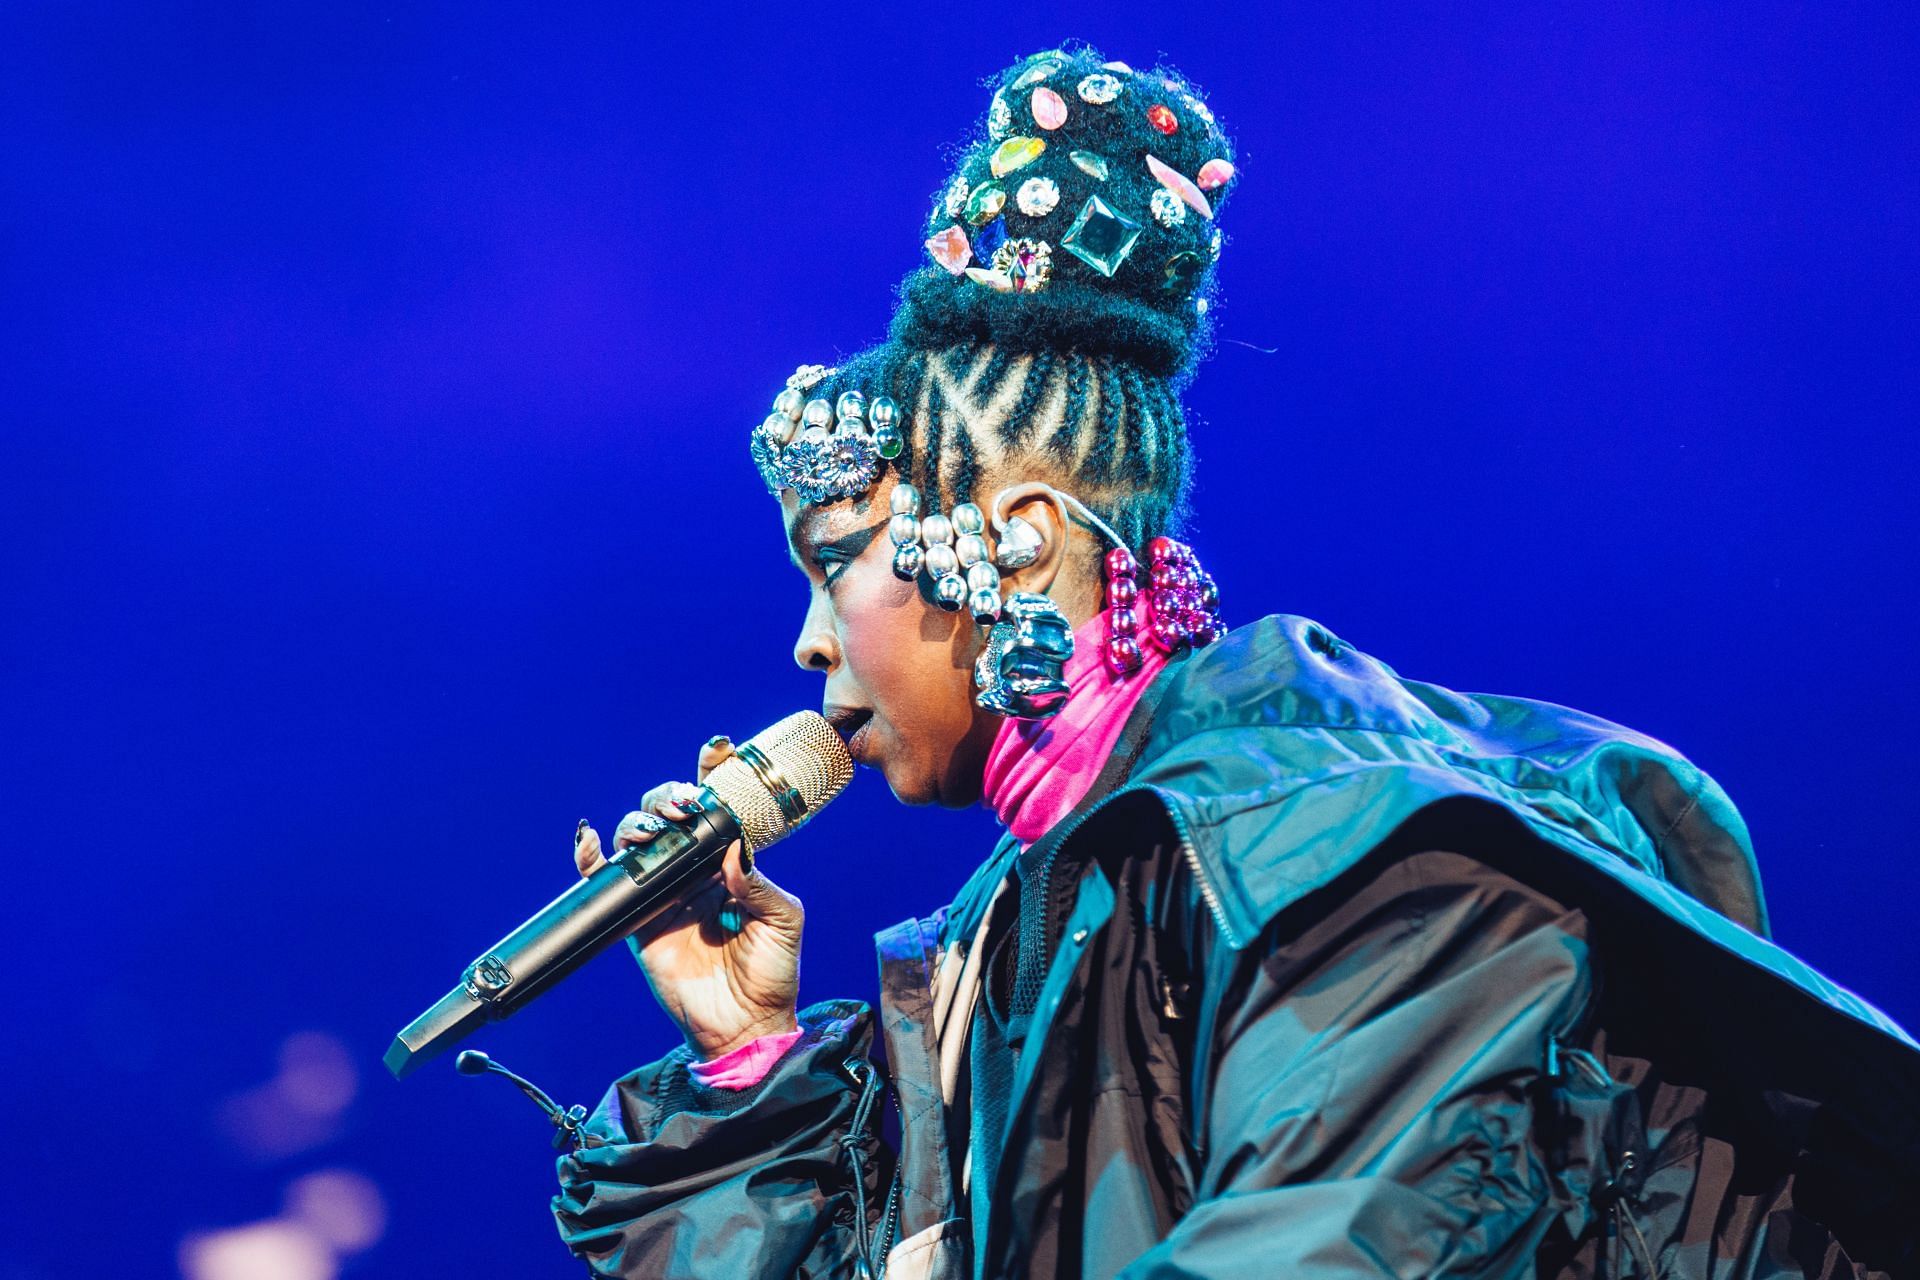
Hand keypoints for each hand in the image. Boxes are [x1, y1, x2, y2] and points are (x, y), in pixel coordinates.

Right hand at [574, 736, 802, 1060]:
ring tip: (655, 832)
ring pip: (638, 837)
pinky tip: (590, 841)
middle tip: (684, 806)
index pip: (718, 808)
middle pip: (669, 814)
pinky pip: (606, 880)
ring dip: (638, 822)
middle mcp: (694, 870)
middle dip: (669, 796)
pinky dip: (590, 856)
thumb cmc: (773, 973)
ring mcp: (663, 892)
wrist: (744, 1026)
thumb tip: (732, 849)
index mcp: (732, 863)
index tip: (716, 749)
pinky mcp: (636, 918)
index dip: (712, 775)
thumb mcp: (783, 921)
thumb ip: (759, 884)